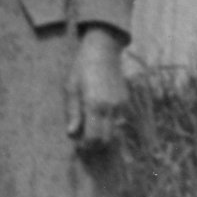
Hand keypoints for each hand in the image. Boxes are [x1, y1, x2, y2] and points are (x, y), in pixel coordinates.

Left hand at [66, 25, 126, 153]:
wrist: (103, 50)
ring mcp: (121, 105)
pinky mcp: (126, 101)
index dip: (86, 147)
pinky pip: (119, 121)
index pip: (93, 138)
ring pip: (115, 132)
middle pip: (106, 139)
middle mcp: (111, 108)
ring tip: (90, 132)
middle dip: (95, 145)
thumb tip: (71, 134)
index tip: (77, 147)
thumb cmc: (82, 68)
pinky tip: (99, 120)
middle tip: (83, 143)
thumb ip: (73, 113)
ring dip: (103, 136)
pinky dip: (110, 126)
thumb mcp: (71, 88)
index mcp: (95, 105)